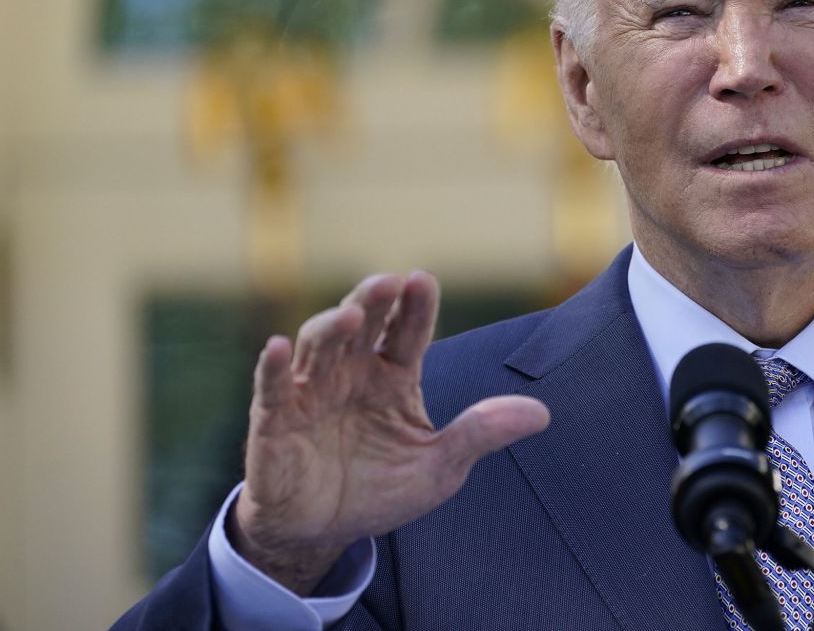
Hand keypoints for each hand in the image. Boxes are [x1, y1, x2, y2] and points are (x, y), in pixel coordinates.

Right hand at [229, 271, 550, 594]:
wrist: (323, 532)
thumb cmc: (381, 489)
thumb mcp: (439, 466)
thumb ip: (481, 434)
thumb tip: (543, 414)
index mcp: (392, 375)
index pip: (407, 332)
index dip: (415, 307)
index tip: (424, 281)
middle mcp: (351, 372)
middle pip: (362, 325)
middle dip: (373, 300)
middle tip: (388, 282)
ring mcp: (310, 391)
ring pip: (318, 346)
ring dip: (330, 327)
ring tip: (348, 316)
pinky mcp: (274, 419)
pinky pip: (270, 387)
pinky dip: (271, 366)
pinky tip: (277, 348)